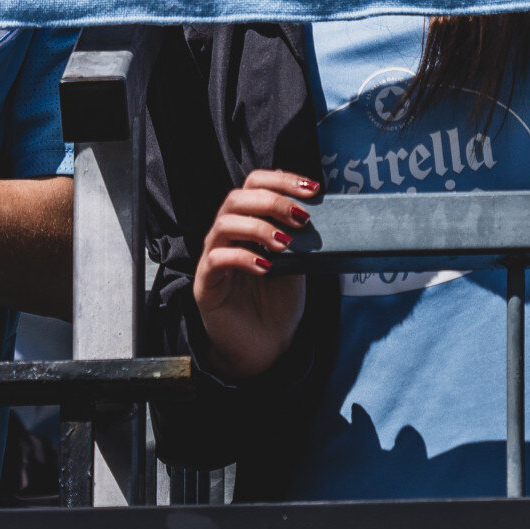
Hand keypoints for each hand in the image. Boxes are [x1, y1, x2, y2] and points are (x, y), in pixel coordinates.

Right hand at [191, 169, 317, 379]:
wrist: (266, 348)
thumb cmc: (278, 305)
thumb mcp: (297, 265)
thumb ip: (301, 239)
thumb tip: (323, 214)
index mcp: (247, 224)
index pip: (255, 185)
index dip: (281, 180)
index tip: (312, 189)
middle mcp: (226, 235)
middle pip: (237, 198)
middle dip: (272, 201)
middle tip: (301, 218)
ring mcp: (212, 258)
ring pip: (224, 224)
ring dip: (258, 227)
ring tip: (284, 243)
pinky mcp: (205, 284)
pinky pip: (217, 259)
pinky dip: (243, 257)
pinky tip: (266, 267)